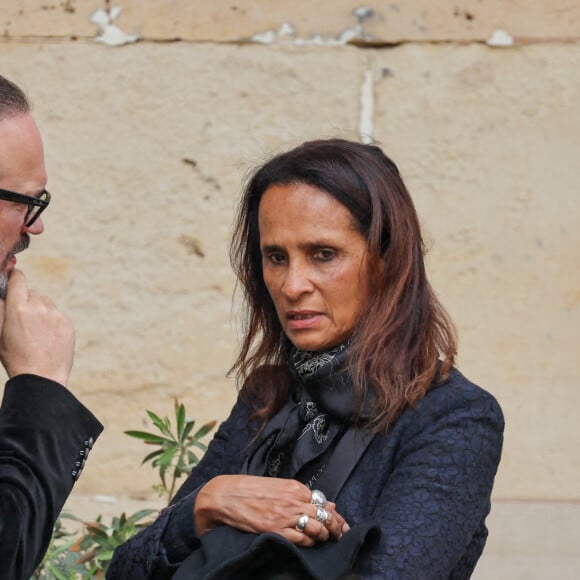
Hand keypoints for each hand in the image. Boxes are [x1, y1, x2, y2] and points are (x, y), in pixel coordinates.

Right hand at [0, 269, 74, 385]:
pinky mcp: (68, 323)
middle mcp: (39, 307)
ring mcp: (56, 315)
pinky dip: (52, 321)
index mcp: (18, 308)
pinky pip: (57, 315)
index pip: (19, 279)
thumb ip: (1, 309)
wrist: (42, 376)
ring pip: (46, 303)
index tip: (14, 277)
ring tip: (34, 331)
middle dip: (26, 300)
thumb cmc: (16, 357)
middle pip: (32, 292)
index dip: (15, 277)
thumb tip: (4, 294)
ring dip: (40, 310)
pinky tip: (46, 337)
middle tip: (22, 318)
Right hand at [194, 474, 349, 546]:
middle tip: (341, 534)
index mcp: (294, 487)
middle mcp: (292, 500)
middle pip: (325, 515)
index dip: (336, 515)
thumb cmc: (250, 489)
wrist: (224, 495)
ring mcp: (284, 515)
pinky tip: (310, 543)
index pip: (324, 502)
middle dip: (336, 526)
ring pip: (316, 527)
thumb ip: (301, 495)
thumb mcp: (278, 486)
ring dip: (325, 535)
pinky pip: (300, 538)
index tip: (343, 524)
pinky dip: (309, 542)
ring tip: (327, 539)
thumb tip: (328, 503)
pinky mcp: (274, 529)